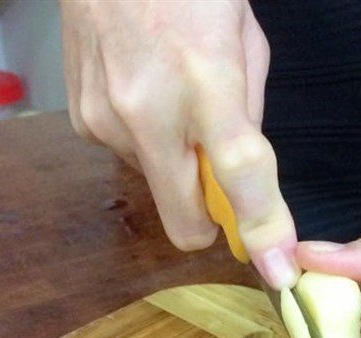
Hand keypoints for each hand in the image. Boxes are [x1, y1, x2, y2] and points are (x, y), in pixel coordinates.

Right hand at [60, 0, 298, 286]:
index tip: (279, 272)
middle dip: (211, 217)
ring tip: (174, 99)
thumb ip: (249, 121)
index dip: (265, 232)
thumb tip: (246, 183)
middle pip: (185, 225)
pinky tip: (143, 92)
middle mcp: (145, 114)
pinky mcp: (81, 122)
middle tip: (219, 176)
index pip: (241, 177)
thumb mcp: (245, 43)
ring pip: (159, 189)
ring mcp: (105, 122)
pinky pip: (131, 159)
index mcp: (206, 82)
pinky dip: (147, 143)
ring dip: (175, 165)